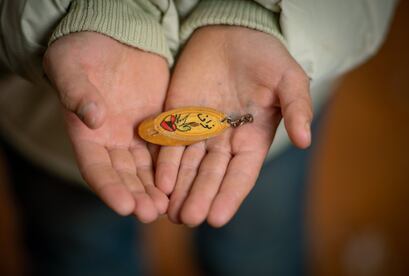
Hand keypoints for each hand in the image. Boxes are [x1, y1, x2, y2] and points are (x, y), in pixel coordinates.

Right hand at [44, 32, 168, 222]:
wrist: (113, 38)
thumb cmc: (82, 51)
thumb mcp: (70, 67)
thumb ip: (77, 93)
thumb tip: (93, 118)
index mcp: (86, 134)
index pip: (95, 169)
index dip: (109, 189)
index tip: (124, 206)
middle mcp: (112, 142)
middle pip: (125, 176)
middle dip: (137, 196)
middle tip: (151, 213)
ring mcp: (137, 135)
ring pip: (147, 169)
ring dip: (157, 189)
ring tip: (168, 206)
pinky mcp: (161, 124)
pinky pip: (168, 148)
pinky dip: (174, 166)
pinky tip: (184, 181)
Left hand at [156, 26, 312, 226]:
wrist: (232, 33)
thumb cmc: (265, 56)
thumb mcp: (288, 79)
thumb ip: (297, 108)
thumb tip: (305, 140)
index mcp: (253, 138)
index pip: (241, 174)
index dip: (230, 195)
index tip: (217, 218)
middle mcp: (225, 141)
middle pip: (212, 175)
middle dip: (200, 197)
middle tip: (188, 220)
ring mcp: (200, 130)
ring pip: (189, 166)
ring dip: (180, 189)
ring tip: (170, 213)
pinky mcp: (178, 117)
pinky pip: (171, 143)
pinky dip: (165, 162)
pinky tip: (160, 182)